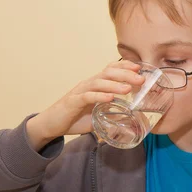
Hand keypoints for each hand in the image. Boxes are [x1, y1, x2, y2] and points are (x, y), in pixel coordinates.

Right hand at [26, 60, 144, 149]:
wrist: (51, 124)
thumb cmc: (74, 118)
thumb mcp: (98, 116)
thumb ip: (112, 114)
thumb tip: (131, 120)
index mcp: (95, 85)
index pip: (110, 69)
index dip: (124, 66)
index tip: (139, 68)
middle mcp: (88, 84)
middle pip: (108, 73)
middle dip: (125, 74)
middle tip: (140, 79)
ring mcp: (80, 92)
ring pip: (98, 83)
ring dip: (114, 85)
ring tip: (128, 89)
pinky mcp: (73, 102)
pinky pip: (87, 96)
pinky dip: (99, 96)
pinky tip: (110, 99)